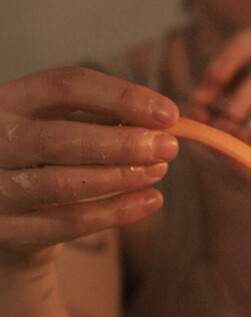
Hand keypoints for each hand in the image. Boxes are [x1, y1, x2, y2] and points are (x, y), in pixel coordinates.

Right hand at [0, 67, 178, 267]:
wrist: (3, 215)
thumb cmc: (41, 159)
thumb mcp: (58, 125)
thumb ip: (99, 117)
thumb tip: (160, 119)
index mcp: (6, 101)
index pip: (64, 86)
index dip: (122, 97)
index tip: (168, 114)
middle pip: (60, 139)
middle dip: (123, 144)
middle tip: (169, 147)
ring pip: (64, 184)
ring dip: (122, 177)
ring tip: (159, 170)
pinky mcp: (7, 230)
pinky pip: (70, 223)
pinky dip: (118, 212)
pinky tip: (151, 200)